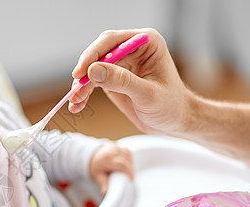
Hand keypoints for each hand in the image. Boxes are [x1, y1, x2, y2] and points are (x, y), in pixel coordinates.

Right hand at [70, 28, 191, 136]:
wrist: (175, 122)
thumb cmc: (170, 106)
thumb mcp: (147, 95)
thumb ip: (121, 81)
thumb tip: (93, 71)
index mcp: (145, 43)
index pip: (112, 41)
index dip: (93, 55)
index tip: (80, 72)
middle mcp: (131, 49)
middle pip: (98, 54)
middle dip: (84, 73)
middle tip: (75, 91)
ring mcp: (121, 64)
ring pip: (92, 69)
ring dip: (81, 86)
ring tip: (75, 102)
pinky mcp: (113, 78)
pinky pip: (93, 82)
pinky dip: (84, 93)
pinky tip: (77, 105)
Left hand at [89, 141, 132, 194]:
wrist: (93, 155)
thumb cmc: (96, 167)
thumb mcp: (97, 176)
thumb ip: (103, 183)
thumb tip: (105, 193)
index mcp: (106, 158)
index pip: (122, 164)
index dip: (128, 172)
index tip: (130, 180)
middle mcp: (112, 151)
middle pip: (127, 161)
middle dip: (130, 170)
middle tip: (129, 179)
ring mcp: (117, 147)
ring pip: (129, 156)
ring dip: (130, 165)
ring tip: (127, 173)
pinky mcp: (121, 147)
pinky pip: (129, 154)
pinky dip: (130, 160)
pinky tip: (127, 166)